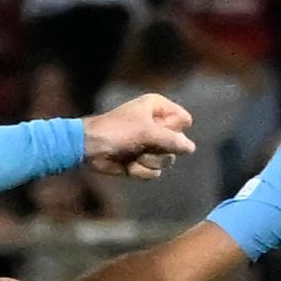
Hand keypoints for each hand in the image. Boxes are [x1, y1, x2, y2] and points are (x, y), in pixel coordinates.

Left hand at [79, 93, 194, 176]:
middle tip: (142, 144)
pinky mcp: (142, 160)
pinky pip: (154, 171)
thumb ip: (172, 140)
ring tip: (132, 154)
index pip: (184, 120)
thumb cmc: (115, 131)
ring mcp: (150, 144)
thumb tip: (191, 148)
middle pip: (178, 143)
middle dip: (160, 149)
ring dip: (148, 160)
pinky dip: (140, 170)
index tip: (156, 128)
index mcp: (157, 108)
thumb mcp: (146, 131)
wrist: (89, 148)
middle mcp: (156, 124)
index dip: (174, 129)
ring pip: (167, 160)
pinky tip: (127, 164)